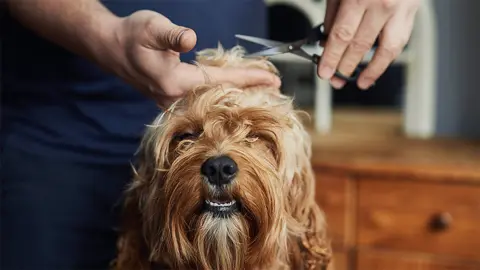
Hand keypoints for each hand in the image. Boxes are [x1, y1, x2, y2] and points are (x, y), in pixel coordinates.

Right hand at [107, 10, 280, 108]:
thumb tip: (189, 39)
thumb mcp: (151, 27)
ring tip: (261, 91)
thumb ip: (171, 35)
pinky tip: (234, 92)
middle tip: (276, 88)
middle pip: (221, 96)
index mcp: (175, 83)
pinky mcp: (173, 99)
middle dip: (249, 92)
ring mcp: (174, 101)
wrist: (111, 48)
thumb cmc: (131, 36)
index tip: (272, 79)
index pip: (221, 81)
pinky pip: (205, 99)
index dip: (248, 79)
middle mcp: (176, 98)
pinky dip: (223, 94)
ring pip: (214, 100)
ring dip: (238, 95)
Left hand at [318, 0, 419, 89]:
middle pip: (360, 45)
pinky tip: (377, 67)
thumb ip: (333, 14)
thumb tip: (326, 41)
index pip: (341, 36)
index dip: (331, 57)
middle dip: (345, 66)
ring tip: (360, 82)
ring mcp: (401, 9)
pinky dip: (388, 58)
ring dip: (371, 70)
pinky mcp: (413, 12)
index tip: (324, 72)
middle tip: (335, 79)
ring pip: (386, 49)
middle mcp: (382, 4)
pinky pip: (400, 41)